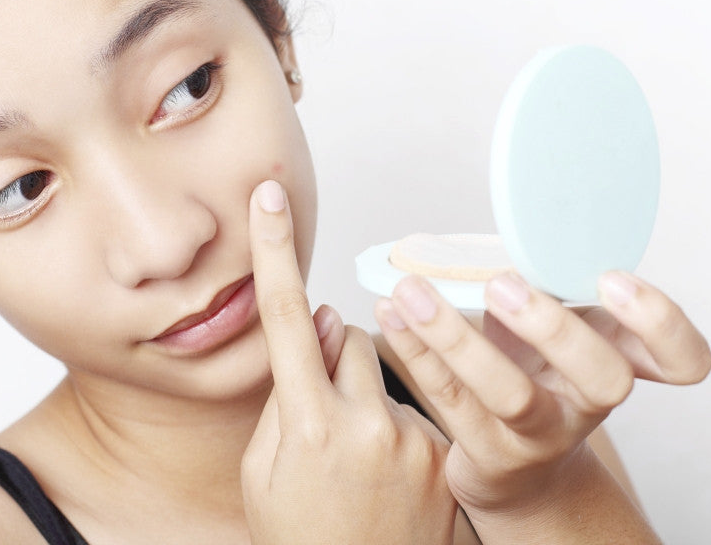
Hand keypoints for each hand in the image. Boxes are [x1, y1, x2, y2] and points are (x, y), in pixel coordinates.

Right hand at [241, 180, 456, 544]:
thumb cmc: (298, 536)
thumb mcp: (263, 472)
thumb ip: (285, 394)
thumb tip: (320, 330)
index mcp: (305, 425)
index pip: (287, 318)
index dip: (274, 254)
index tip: (269, 199)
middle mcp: (365, 423)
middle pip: (354, 340)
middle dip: (337, 357)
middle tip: (326, 412)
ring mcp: (413, 441)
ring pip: (388, 373)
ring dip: (368, 393)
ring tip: (359, 458)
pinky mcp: (448, 458)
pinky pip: (419, 410)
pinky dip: (397, 428)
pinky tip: (388, 478)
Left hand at [375, 271, 710, 523]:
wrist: (516, 471)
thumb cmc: (533, 378)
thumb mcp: (551, 335)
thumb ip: (542, 288)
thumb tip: (490, 218)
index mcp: (617, 361)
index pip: (680, 358)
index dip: (661, 322)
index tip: (612, 278)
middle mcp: (587, 402)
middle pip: (604, 377)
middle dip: (555, 327)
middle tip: (503, 285)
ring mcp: (541, 434)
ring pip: (509, 394)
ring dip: (456, 337)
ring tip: (412, 292)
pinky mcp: (490, 454)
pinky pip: (449, 399)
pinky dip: (415, 349)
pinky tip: (389, 312)